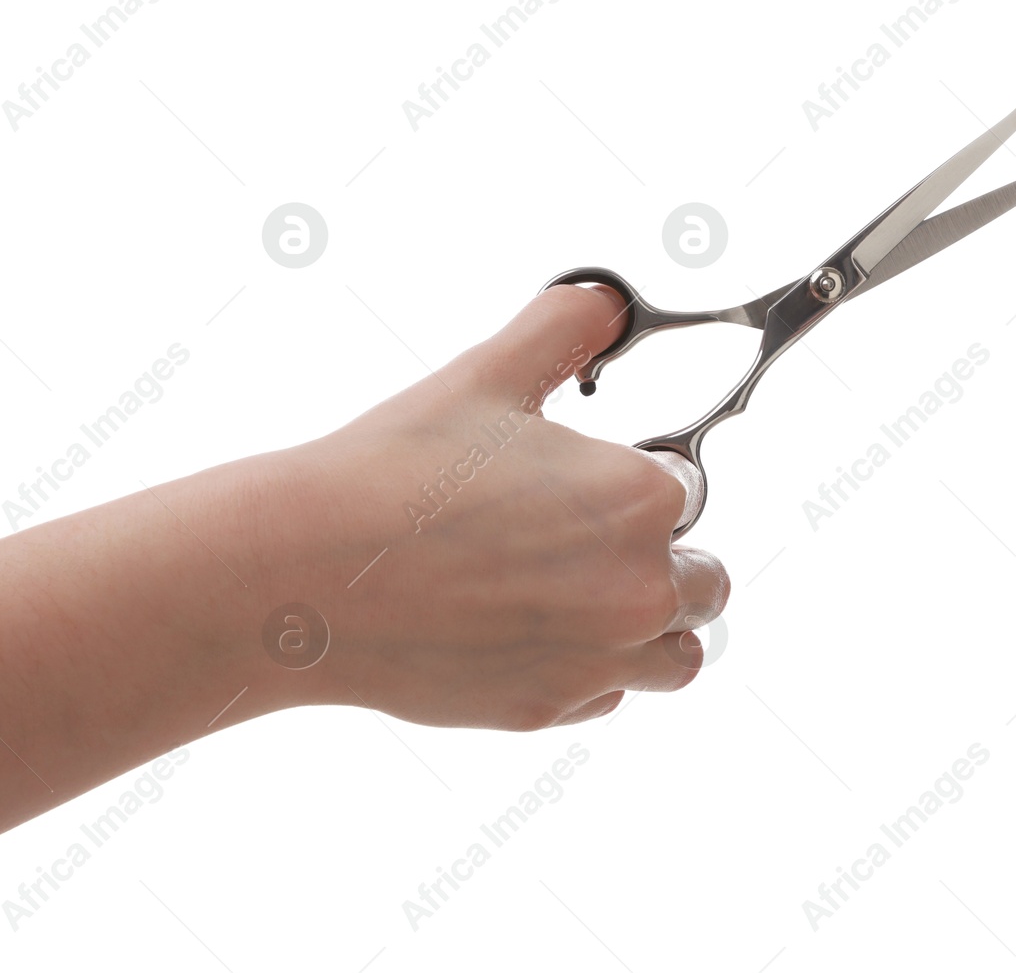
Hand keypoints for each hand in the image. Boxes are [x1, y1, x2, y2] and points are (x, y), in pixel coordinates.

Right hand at [233, 284, 731, 728]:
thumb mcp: (486, 375)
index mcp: (638, 500)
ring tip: (587, 596)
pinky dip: (590, 669)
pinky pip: (609, 695)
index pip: (689, 489)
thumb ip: (566, 326)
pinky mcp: (547, 708)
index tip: (591, 478)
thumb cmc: (392, 475)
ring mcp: (596, 660)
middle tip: (589, 538)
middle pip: (705, 581)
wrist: (310, 577)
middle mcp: (636, 588)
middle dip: (666, 555)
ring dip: (652, 626)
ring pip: (677, 654)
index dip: (644, 476)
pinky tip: (530, 631)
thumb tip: (604, 305)